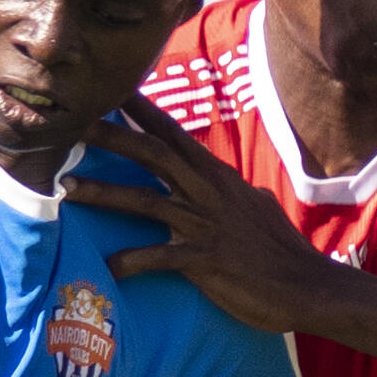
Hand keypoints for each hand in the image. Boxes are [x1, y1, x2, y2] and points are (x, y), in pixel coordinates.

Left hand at [71, 99, 335, 334]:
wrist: (308, 287)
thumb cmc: (279, 251)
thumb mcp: (254, 207)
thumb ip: (229, 191)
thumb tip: (221, 182)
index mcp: (217, 177)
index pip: (173, 134)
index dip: (140, 110)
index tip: (108, 89)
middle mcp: (209, 192)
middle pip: (154, 154)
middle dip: (112, 137)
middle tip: (73, 124)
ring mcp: (207, 224)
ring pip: (147, 200)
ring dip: (104, 193)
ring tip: (67, 189)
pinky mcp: (207, 259)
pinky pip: (161, 257)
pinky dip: (132, 261)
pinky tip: (109, 268)